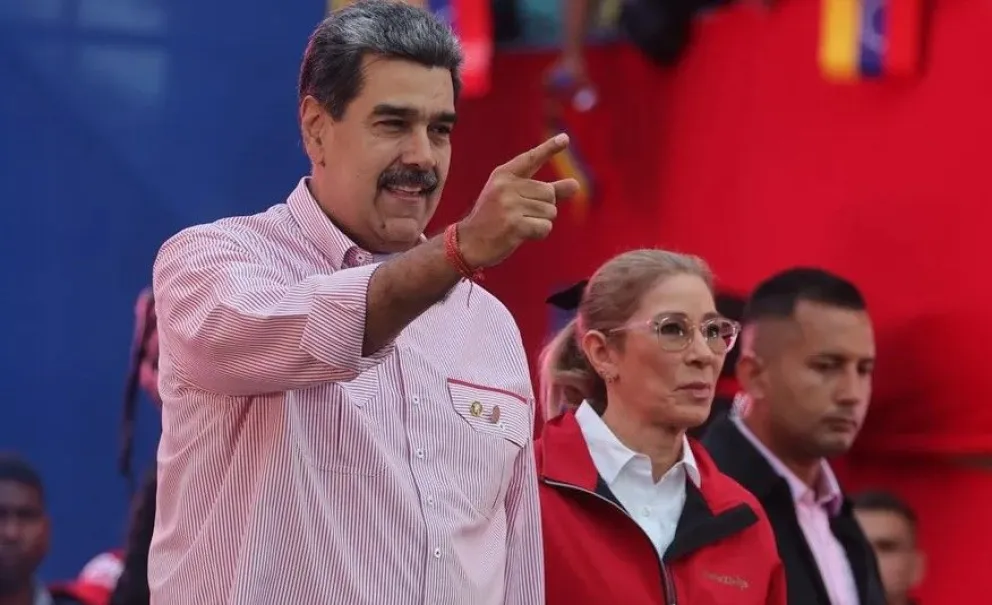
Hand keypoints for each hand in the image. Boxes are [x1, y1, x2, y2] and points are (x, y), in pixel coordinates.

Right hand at [457, 134, 580, 268]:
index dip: (549, 148)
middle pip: (549, 193)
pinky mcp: (514, 224)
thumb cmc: (494, 218)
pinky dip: (539, 233)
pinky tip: (521, 234)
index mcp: (503, 175)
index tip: (565, 138)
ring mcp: (509, 205)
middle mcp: (506, 186)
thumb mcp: (514, 198)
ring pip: (550, 211)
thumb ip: (546, 191)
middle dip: (544, 207)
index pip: (531, 159)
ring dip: (541, 222)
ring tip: (519, 225)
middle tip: (521, 215)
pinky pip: (545, 227)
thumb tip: (576, 184)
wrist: (469, 242)